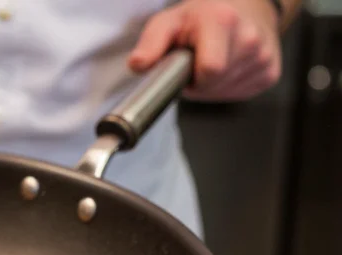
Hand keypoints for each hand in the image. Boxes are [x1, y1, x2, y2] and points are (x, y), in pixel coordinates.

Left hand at [128, 0, 281, 100]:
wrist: (244, 7)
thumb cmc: (200, 17)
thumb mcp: (169, 22)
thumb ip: (151, 43)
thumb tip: (137, 65)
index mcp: (223, 22)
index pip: (210, 70)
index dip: (193, 76)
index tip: (188, 64)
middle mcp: (250, 38)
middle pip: (215, 84)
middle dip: (200, 81)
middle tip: (198, 60)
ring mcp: (264, 56)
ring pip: (227, 91)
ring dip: (213, 85)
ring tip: (214, 60)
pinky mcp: (272, 72)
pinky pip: (242, 93)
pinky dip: (228, 87)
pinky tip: (228, 67)